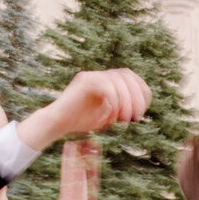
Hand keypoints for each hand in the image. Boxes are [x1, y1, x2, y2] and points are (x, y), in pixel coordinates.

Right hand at [22, 70, 151, 151]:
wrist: (57, 124)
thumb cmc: (80, 122)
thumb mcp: (107, 115)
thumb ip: (121, 109)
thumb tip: (139, 110)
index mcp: (107, 81)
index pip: (131, 77)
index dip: (141, 92)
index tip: (141, 112)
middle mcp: (100, 75)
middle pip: (126, 75)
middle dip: (136, 97)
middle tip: (137, 117)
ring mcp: (91, 76)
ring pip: (117, 81)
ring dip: (126, 102)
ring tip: (125, 120)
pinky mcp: (84, 81)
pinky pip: (106, 87)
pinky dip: (114, 102)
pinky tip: (113, 117)